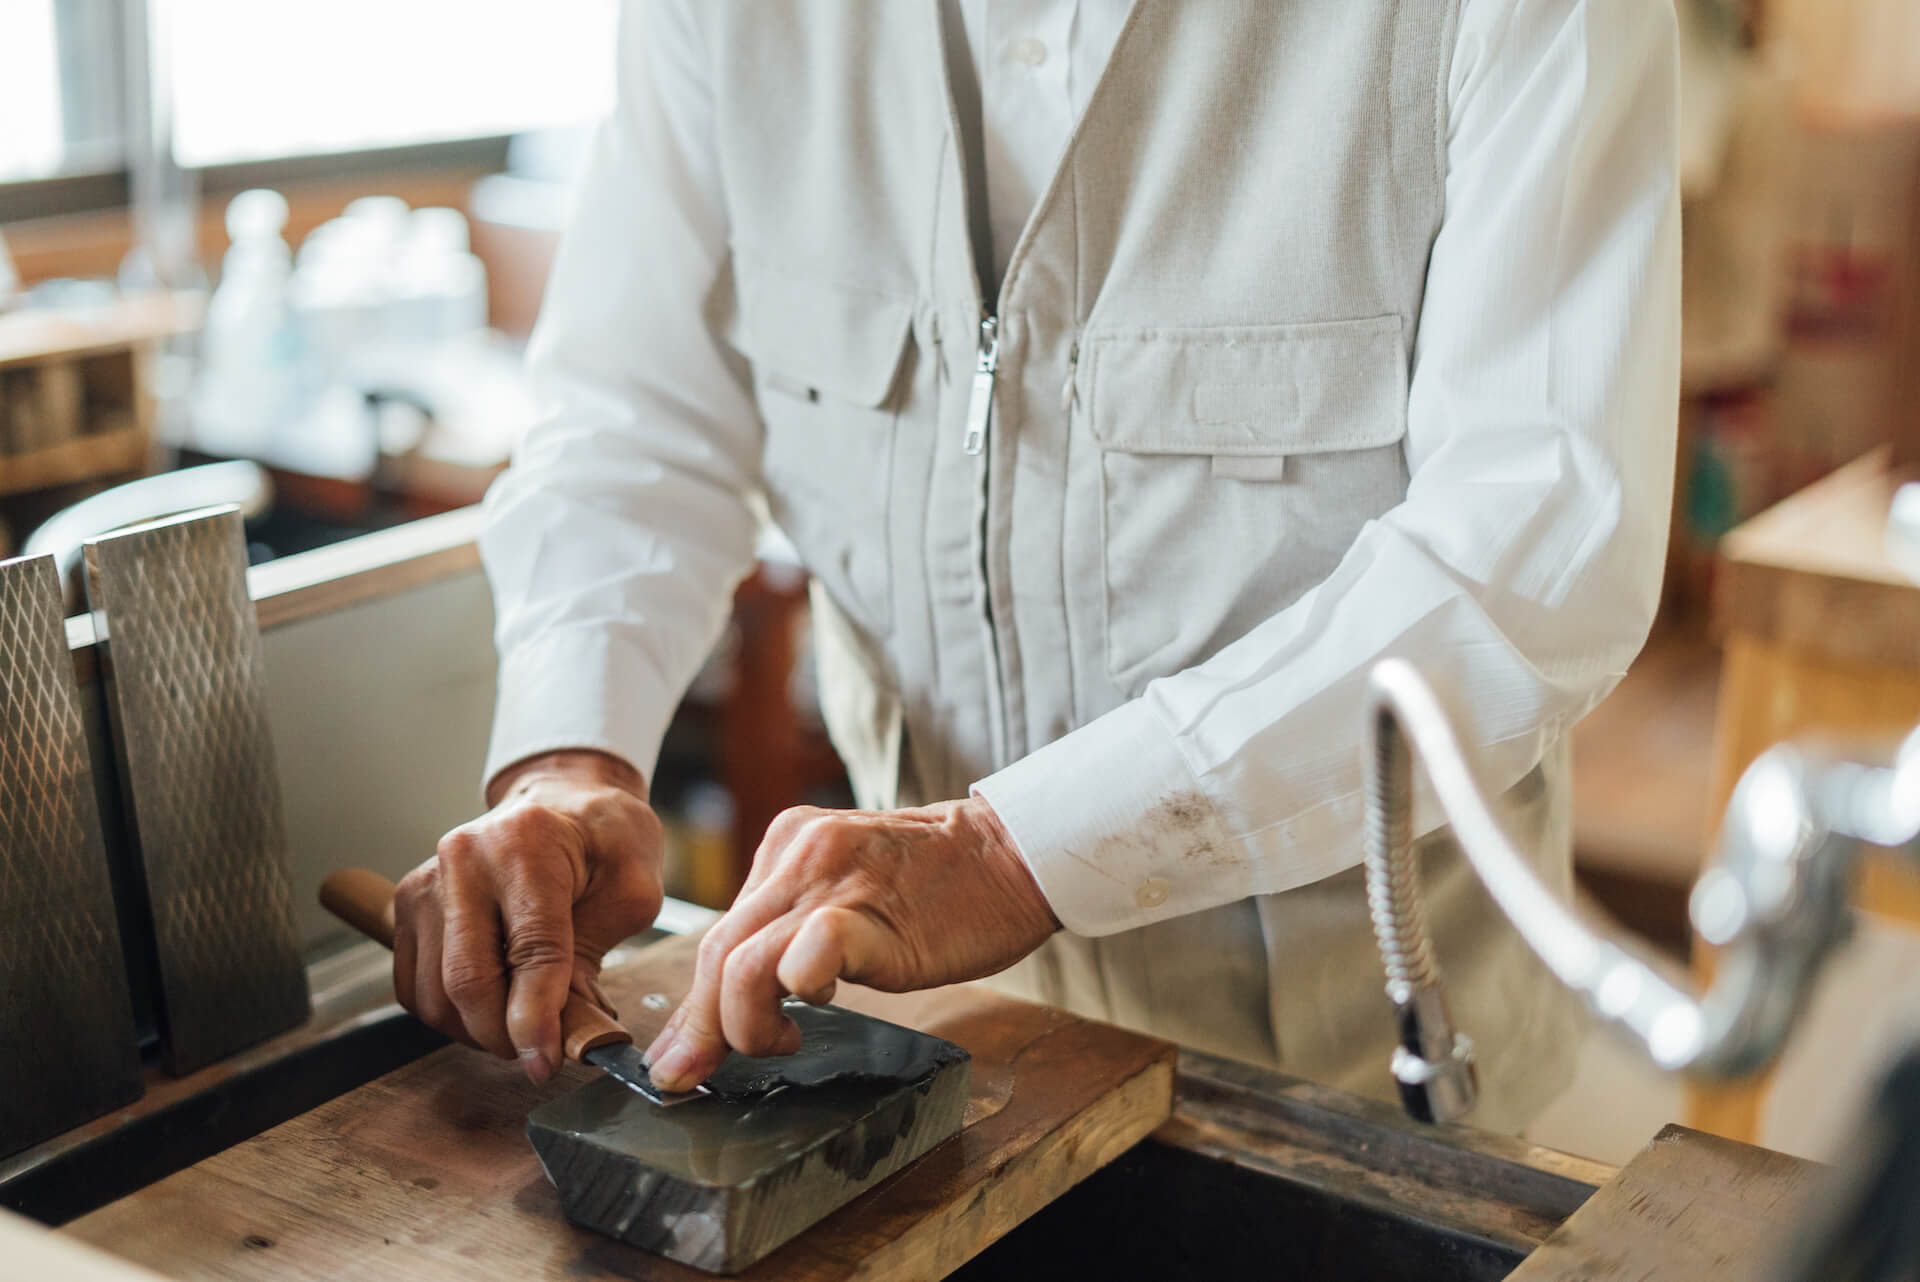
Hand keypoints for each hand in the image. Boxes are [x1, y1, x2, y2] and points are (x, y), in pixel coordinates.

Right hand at [393, 750, 663, 1082]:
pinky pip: (413, 986)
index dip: (538, 1018)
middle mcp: (465, 857)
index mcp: (529, 844)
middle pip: (467, 978)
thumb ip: (596, 957)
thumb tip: (566, 1032)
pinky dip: (449, 1015)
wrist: (563, 801)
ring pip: (433, 993)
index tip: (547, 1062)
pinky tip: (489, 1006)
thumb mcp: (632, 891)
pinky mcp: (407, 904)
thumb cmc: (605, 841)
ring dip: (476, 1031)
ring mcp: (428, 881)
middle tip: (538, 1054)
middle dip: (503, 1035)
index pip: (530, 949)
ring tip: (519, 1026)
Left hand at [644, 796, 1057, 1091]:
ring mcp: (832, 878)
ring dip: (744, 1027)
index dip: (694, 1005)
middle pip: (716, 951)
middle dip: (697, 1029)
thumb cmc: (939, 886)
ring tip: (782, 1042)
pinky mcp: (871, 911)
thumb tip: (737, 1004)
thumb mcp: (850, 891)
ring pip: (742, 962)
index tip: (680, 1056)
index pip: (719, 933)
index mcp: (786, 846)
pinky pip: (808, 952)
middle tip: (690, 1074)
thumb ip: (794, 930)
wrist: (1011, 853)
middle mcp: (797, 853)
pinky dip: (799, 990)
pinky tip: (822, 1005)